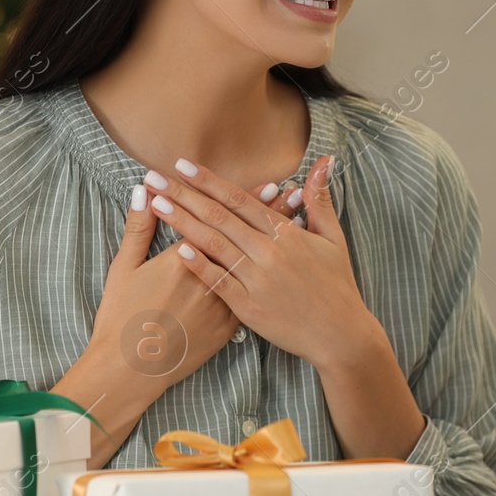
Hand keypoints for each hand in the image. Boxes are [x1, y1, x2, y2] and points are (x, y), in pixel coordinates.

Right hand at [80, 177, 304, 393]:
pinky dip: (268, 275)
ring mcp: (221, 305)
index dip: (240, 202)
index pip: (216, 220)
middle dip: (264, 212)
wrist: (130, 371)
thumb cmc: (121, 318)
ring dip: (272, 242)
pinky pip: (251, 296)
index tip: (263, 184)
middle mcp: (208, 279)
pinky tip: (281, 263)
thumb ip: (138, 228)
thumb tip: (143, 192)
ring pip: (253, 265)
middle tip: (283, 190)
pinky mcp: (226, 328)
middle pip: (241, 238)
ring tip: (293, 219)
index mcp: (182, 260)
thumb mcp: (123, 268)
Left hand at [145, 155, 380, 370]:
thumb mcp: (334, 238)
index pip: (240, 200)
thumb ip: (320, 199)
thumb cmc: (337, 285)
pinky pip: (218, 282)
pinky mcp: (249, 308)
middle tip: (155, 177)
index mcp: (285, 234)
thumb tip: (323, 160)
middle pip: (218, 217)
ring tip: (156, 205)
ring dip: (182, 223)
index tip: (183, 166)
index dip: (209, 181)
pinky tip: (177, 249)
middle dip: (183, 195)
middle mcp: (268, 253)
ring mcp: (257, 281)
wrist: (340, 335)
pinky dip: (199, 265)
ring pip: (213, 245)